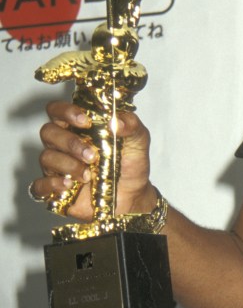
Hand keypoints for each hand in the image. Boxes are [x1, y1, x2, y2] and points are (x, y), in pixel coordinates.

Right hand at [31, 101, 156, 218]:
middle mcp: (64, 144)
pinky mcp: (55, 189)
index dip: (66, 111)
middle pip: (48, 132)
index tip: (85, 121)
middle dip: (70, 142)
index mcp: (79, 127)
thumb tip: (117, 120)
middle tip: (92, 156)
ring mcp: (58, 167)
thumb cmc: (130, 165)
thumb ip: (131, 125)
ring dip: (68, 165)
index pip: (58, 110)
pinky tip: (68, 186)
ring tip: (88, 175)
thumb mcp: (138, 141)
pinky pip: (39, 185)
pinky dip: (51, 185)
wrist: (133, 196)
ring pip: (46, 157)